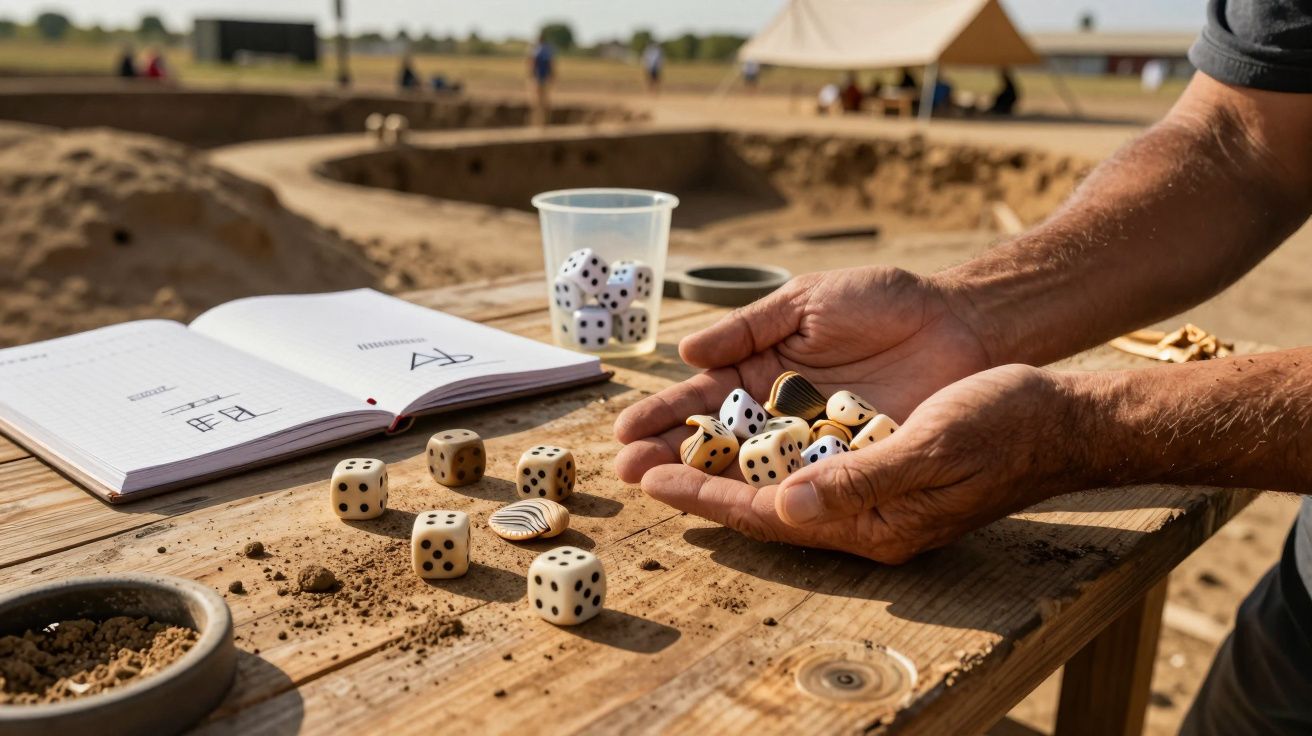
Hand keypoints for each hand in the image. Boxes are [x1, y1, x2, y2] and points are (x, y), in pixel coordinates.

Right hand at [615, 267, 990, 482]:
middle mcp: (778, 413)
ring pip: (749, 470)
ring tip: (658, 490)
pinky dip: (769, 496)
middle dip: (667, 455)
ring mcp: (811, 444)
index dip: (661, 413)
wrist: (959, 321)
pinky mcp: (848, 466)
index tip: (621, 432)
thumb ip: (748, 326)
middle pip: (714, 440)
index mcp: (761, 370)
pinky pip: (803, 484)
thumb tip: (685, 352)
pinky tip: (732, 506)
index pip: (701, 396)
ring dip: (703, 482)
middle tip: (624, 472)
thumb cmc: (882, 301)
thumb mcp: (807, 301)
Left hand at [633, 365, 1093, 562]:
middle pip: (758, 502)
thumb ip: (860, 482)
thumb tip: (786, 504)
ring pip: (773, 477)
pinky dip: (760, 441)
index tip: (648, 478)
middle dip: (695, 481)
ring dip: (718, 460)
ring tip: (662, 443)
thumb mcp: (932, 449)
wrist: (1060, 414)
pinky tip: (730, 424)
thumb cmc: (1005, 427)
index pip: (767, 515)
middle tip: (630, 463)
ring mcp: (867, 488)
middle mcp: (860, 512)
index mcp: (871, 523)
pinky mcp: (875, 458)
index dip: (705, 496)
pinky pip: (803, 456)